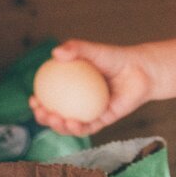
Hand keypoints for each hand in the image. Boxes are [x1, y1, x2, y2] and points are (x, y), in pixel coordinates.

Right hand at [29, 39, 151, 135]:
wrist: (142, 70)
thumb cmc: (117, 58)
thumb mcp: (94, 51)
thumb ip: (77, 48)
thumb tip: (55, 52)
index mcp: (72, 88)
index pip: (50, 97)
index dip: (38, 102)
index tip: (33, 100)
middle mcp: (80, 102)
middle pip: (57, 114)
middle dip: (44, 119)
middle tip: (41, 113)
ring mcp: (92, 112)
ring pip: (72, 125)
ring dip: (59, 127)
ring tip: (55, 119)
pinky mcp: (105, 119)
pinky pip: (90, 126)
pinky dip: (79, 127)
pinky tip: (73, 123)